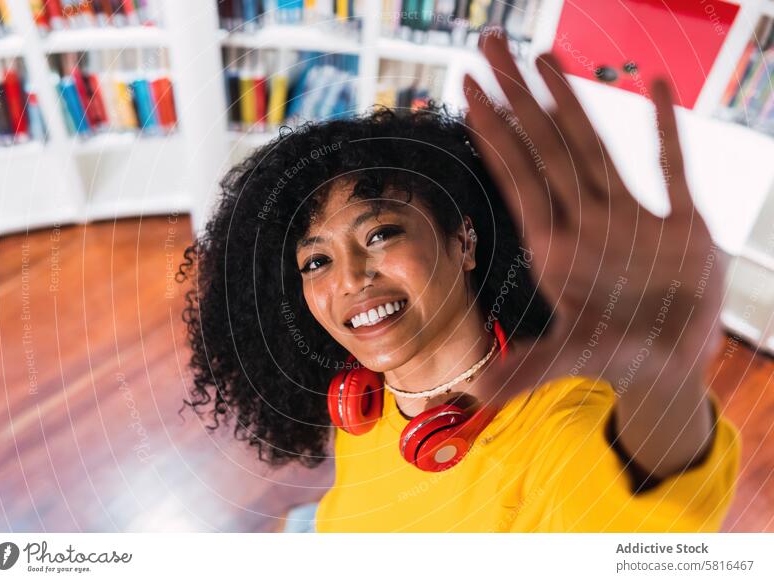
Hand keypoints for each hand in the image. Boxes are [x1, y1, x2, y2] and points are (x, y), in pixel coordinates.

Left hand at [464, 32, 724, 404]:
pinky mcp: (678, 223)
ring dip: (570, 100)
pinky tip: (655, 85)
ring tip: (545, 55)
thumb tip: (475, 393)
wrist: (668, 365)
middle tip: (489, 42)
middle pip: (544, 145)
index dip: (494, 131)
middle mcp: (584, 222)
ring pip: (593, 145)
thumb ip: (528, 369)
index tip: (470, 87)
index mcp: (556, 246)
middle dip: (516, 95)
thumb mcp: (572, 359)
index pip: (517, 176)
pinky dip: (666, 129)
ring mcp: (628, 217)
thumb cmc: (617, 359)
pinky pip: (670, 167)